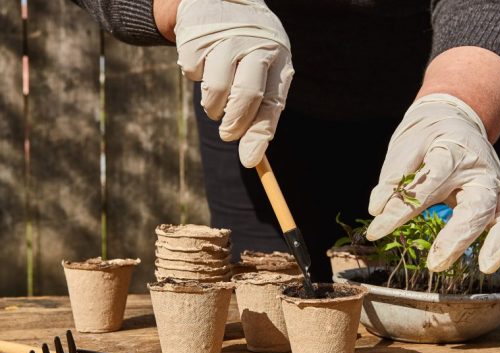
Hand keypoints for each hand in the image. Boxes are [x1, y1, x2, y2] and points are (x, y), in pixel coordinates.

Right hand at [175, 0, 293, 167]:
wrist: (221, 1)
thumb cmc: (249, 50)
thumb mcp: (264, 75)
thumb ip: (261, 114)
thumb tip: (251, 159)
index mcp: (277, 56)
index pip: (272, 102)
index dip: (260, 134)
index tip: (250, 161)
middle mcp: (255, 44)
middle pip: (245, 96)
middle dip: (234, 124)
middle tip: (228, 134)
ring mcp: (224, 39)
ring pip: (215, 92)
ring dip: (214, 106)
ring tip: (219, 95)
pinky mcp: (196, 36)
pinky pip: (193, 75)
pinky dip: (196, 77)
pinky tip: (205, 61)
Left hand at [367, 94, 499, 286]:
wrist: (455, 116)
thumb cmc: (426, 136)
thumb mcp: (406, 146)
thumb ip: (394, 176)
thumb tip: (375, 208)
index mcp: (453, 153)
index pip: (428, 184)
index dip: (400, 210)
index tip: (376, 231)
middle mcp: (481, 172)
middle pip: (478, 205)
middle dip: (459, 235)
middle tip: (436, 263)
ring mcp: (495, 188)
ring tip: (487, 268)